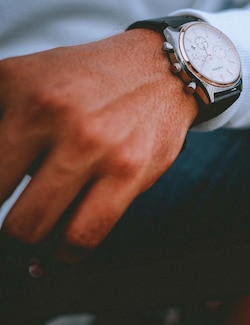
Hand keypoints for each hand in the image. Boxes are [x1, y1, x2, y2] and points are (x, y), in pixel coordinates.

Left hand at [0, 29, 197, 263]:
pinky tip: (59, 249)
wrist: (158, 69)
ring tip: (28, 239)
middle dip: (4, 227)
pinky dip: (64, 254)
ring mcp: (99, 149)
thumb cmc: (86, 77)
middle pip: (6, 208)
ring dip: (26, 244)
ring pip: (36, 231)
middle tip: (9, 224)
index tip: (0, 196)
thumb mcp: (22, 75)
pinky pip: (84, 236)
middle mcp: (63, 121)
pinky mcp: (130, 173)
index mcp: (29, 99)